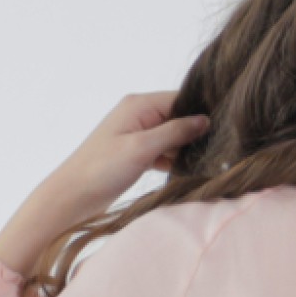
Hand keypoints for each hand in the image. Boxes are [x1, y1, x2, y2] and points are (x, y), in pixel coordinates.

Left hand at [0, 91, 210, 270]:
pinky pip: (164, 152)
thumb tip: (205, 120)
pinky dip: (174, 161)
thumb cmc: (102, 169)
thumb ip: (175, 132)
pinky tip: (187, 173)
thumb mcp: (142, 148)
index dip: (201, 113)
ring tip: (205, 163)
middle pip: (178, 117)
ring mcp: (137, 135)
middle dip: (195, 133)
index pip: (180, 100)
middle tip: (217, 150)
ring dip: (185, 150)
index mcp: (139, 105)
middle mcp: (139, 115)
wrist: (73, 196)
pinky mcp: (137, 154)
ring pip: (173, 137)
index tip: (223, 129)